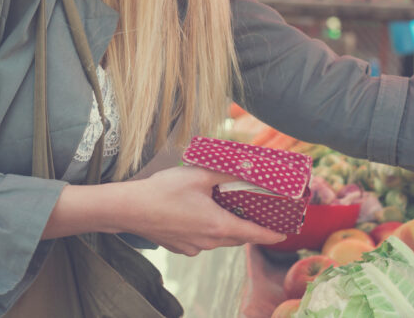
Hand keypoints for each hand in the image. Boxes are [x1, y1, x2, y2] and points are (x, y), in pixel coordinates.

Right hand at [122, 165, 285, 255]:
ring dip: (227, 227)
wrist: (129, 209)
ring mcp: (193, 247)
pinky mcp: (180, 247)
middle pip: (237, 237)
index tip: (284, 235)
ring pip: (219, 239)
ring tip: (228, 209)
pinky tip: (200, 213)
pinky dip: (208, 230)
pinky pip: (202, 241)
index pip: (254, 234)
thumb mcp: (199, 174)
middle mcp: (208, 241)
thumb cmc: (164, 191)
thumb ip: (225, 171)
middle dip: (249, 228)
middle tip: (257, 215)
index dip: (271, 235)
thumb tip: (245, 167)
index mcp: (218, 225)